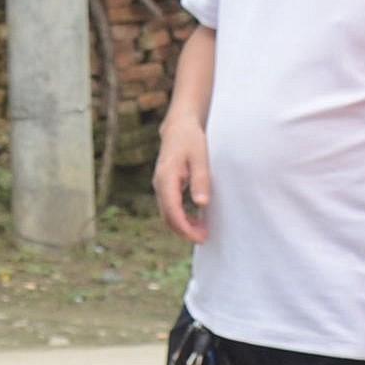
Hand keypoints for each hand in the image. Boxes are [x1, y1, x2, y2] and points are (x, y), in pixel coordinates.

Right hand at [153, 117, 212, 242]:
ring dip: (183, 226)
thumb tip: (202, 204)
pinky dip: (181, 218)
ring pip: (168, 214)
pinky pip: (170, 207)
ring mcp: (160, 186)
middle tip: (205, 237)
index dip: (185, 228)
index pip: (172, 210)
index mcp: (166, 178)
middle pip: (167, 217)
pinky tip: (196, 220)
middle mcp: (159, 184)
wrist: (179, 126)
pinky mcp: (165, 187)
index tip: (200, 237)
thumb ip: (201, 180)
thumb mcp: (200, 157)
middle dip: (184, 231)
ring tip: (203, 231)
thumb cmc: (191, 139)